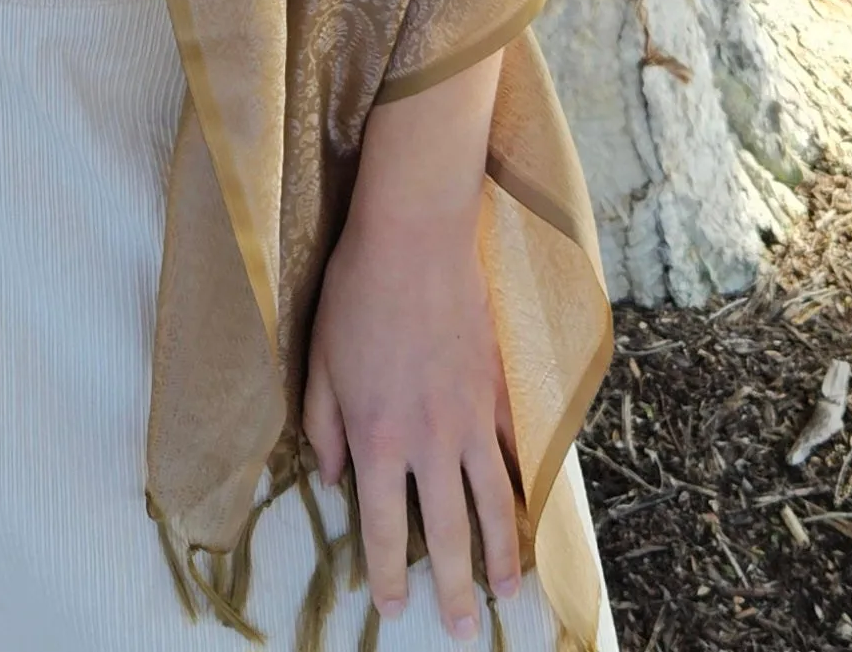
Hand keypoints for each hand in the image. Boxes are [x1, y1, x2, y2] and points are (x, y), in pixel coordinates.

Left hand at [303, 80, 522, 639]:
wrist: (414, 239)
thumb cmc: (356, 296)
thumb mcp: (319, 363)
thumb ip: (325, 427)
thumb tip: (336, 479)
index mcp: (377, 440)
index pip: (381, 527)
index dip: (388, 574)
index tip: (396, 609)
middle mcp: (428, 442)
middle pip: (447, 533)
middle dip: (454, 588)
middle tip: (465, 630)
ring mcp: (471, 418)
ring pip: (493, 503)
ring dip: (502, 553)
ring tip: (509, 591)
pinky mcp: (498, 389)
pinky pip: (516, 450)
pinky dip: (526, 486)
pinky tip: (532, 512)